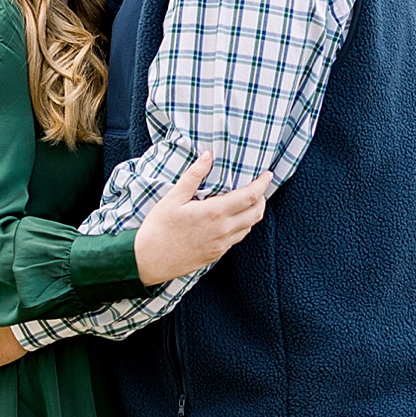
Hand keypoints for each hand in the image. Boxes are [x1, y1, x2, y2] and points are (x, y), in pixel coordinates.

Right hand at [133, 153, 271, 285]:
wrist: (148, 261)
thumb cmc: (158, 228)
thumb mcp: (173, 197)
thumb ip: (194, 176)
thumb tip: (208, 156)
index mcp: (215, 213)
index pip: (249, 197)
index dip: (262, 185)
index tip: (267, 175)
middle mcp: (223, 230)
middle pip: (256, 213)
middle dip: (262, 199)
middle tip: (259, 188)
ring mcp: (221, 245)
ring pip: (248, 228)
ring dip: (252, 214)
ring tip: (247, 202)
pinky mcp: (215, 255)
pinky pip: (235, 239)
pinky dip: (240, 227)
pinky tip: (230, 220)